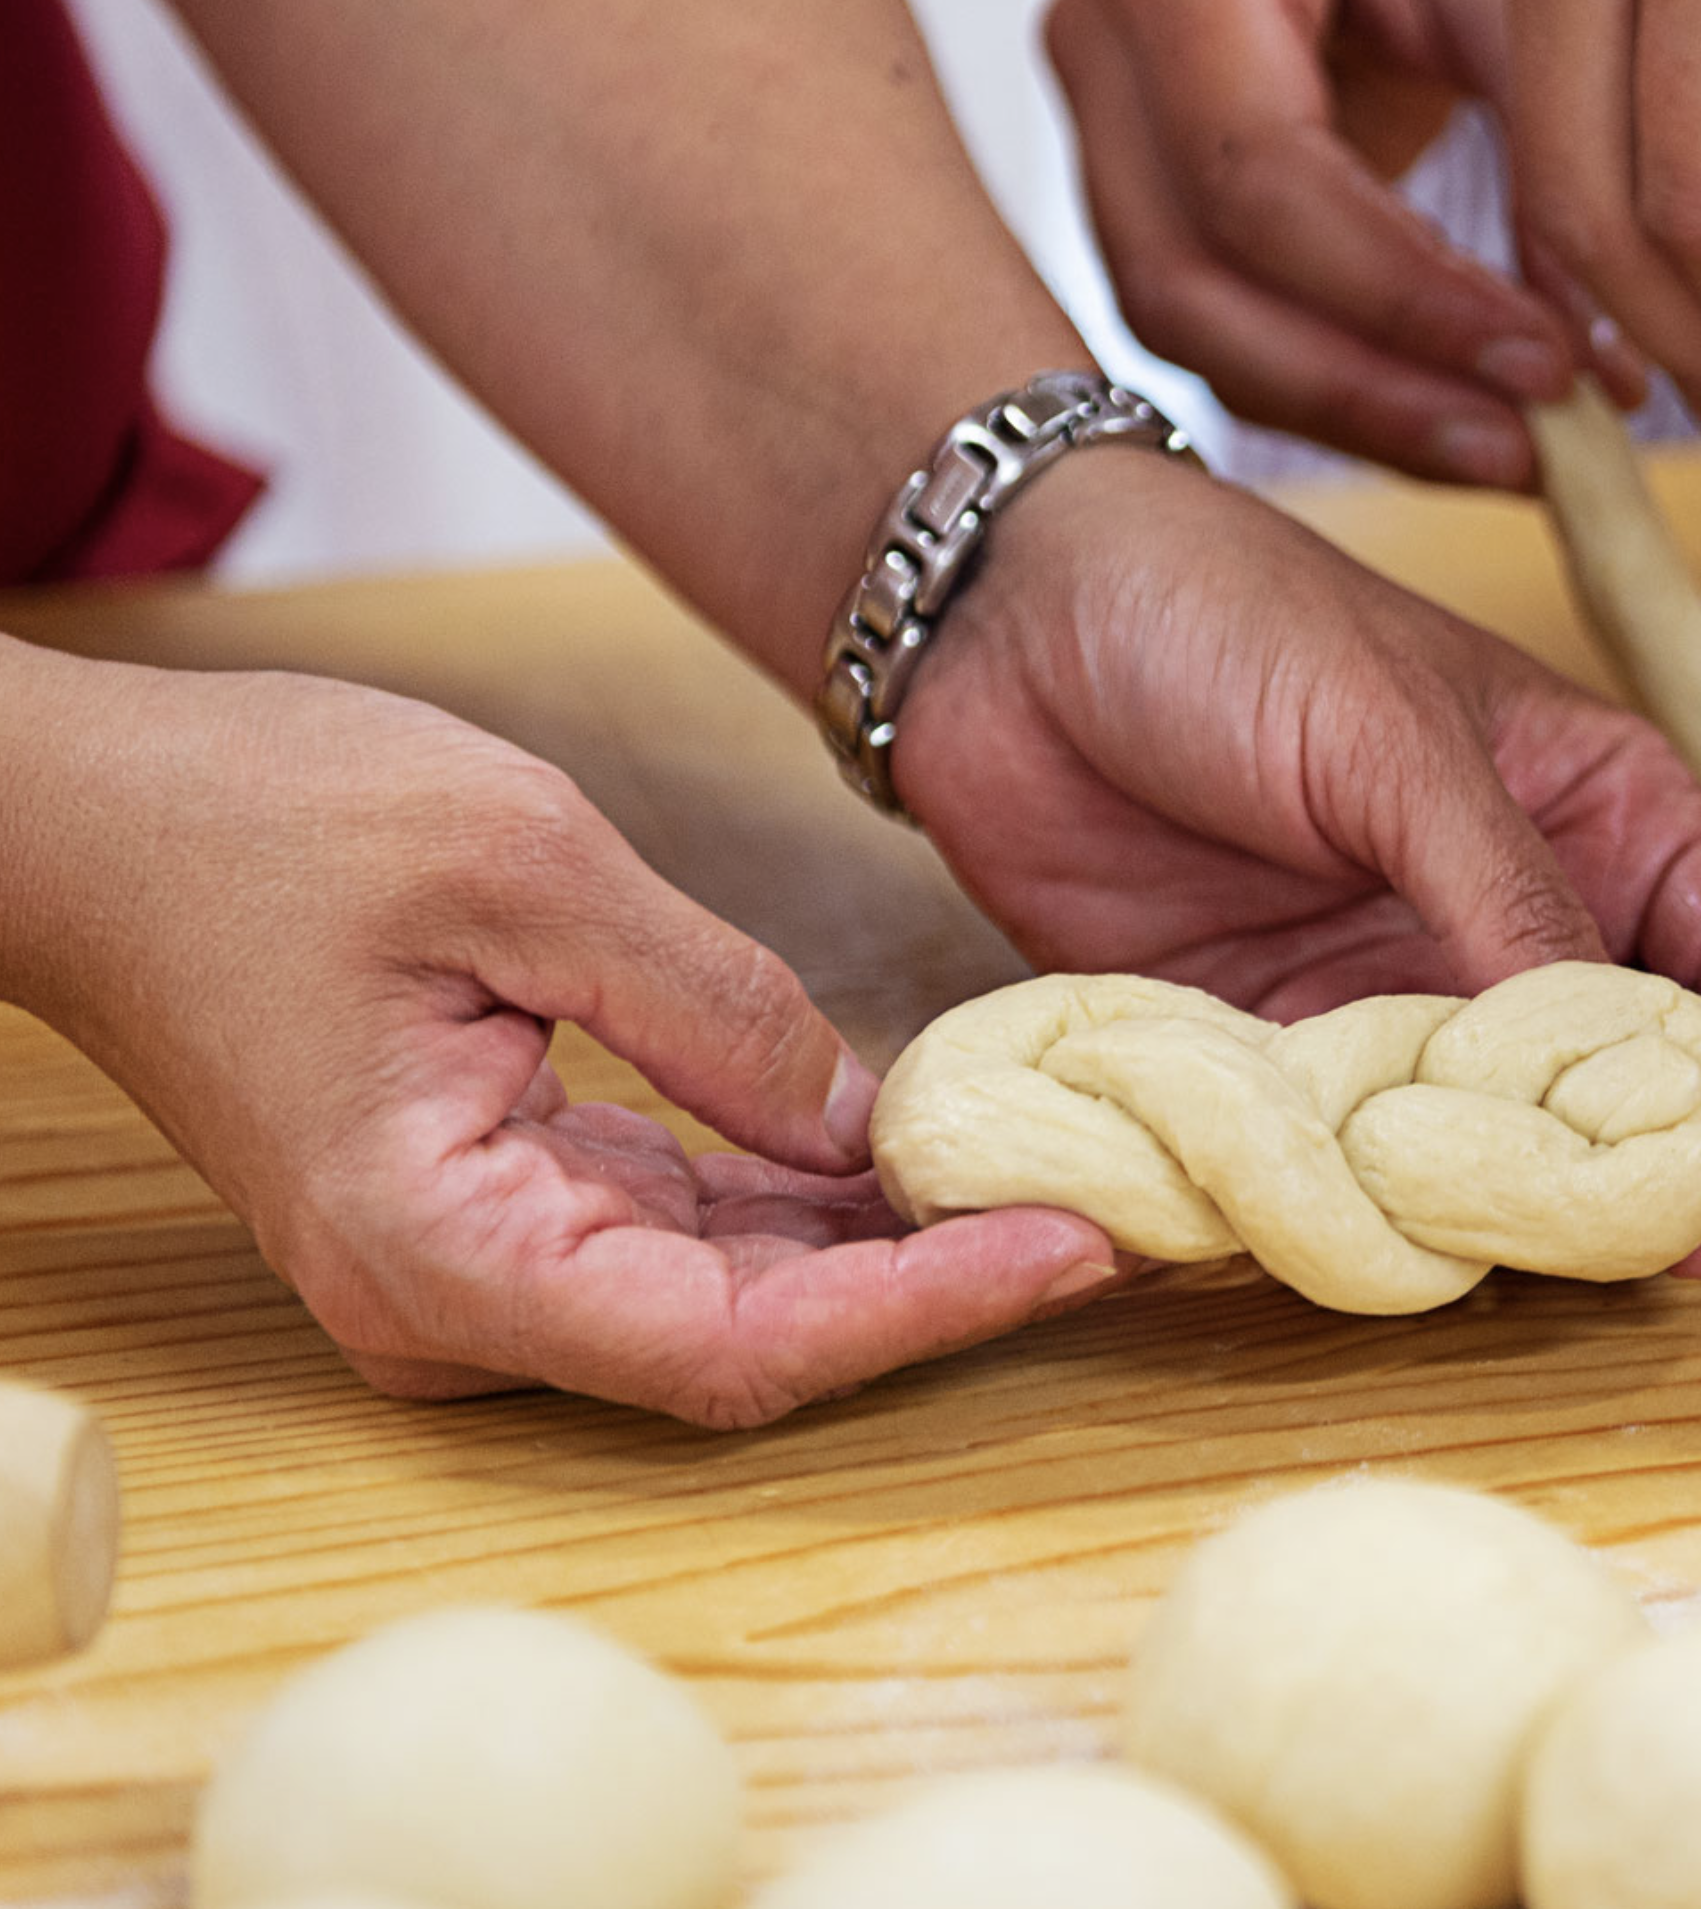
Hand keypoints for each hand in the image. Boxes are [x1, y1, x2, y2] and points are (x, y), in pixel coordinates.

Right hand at [0, 649, 1114, 1427]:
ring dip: (886, 1254)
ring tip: (1067, 1185)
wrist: (94, 822)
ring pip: (725, 1304)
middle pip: (746, 1349)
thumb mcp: (529, 863)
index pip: (735, 1349)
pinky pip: (678, 1239)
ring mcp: (473, 1270)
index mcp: (442, 1252)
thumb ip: (716, 1007)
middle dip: (937, 1291)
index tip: (1078, 1252)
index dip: (924, 1313)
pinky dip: (804, 1211)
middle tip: (1127, 1218)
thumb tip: (874, 1124)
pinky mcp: (494, 1213)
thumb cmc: (266, 820)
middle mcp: (455, 1305)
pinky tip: (932, 1158)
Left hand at [893, 446, 1700, 1266]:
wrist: (997, 622)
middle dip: (1647, 1163)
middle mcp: (1518, 913)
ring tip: (1510, 1262)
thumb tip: (1609, 1054)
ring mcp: (1400, 990)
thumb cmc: (1224, 614)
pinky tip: (1371, 1240)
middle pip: (1634, 1072)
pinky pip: (1355, 1154)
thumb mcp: (1391, 740)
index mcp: (1598, 806)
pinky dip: (1370, 1205)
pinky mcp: (1280, 1049)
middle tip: (1647, 1259)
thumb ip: (1508, 894)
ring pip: (1499, 1138)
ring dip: (1509, 1203)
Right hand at [1050, 0, 1627, 490]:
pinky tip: (1467, 424)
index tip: (1552, 367)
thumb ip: (1559, 153)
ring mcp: (1095, 118)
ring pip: (1190, 328)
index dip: (1402, 297)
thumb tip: (1606, 378)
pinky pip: (1218, 330)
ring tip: (1519, 455)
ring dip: (1355, 412)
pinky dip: (1340, 390)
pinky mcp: (1133, 190)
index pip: (1262, 175)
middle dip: (1371, 385)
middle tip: (1536, 451)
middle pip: (1194, 278)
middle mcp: (1099, 32)